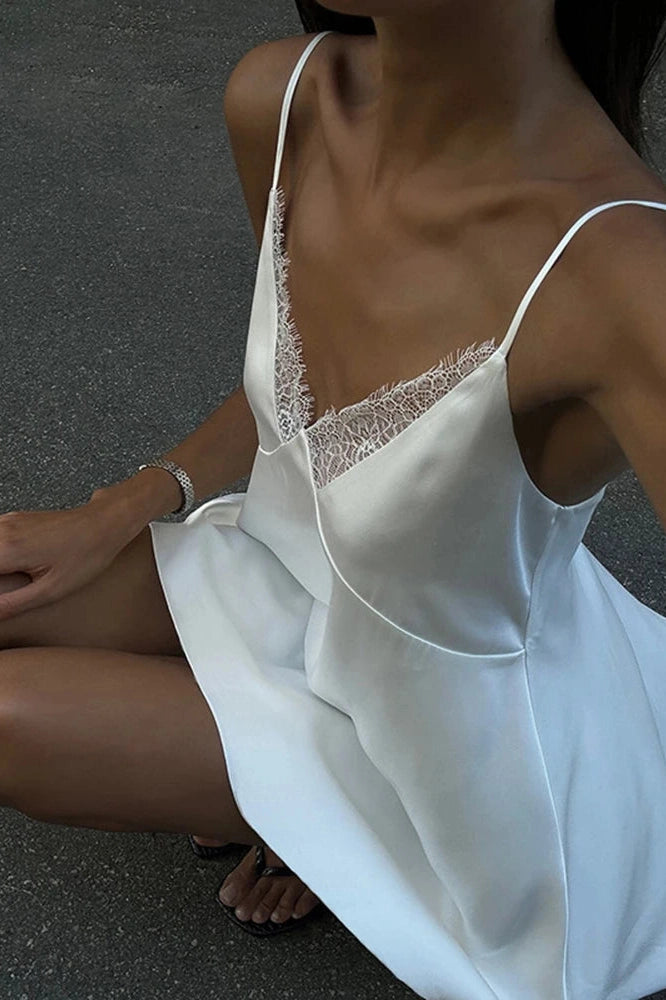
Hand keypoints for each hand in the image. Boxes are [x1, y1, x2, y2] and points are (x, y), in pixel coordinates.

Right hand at [0, 498, 139, 621]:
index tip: (0, 600)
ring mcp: (7, 521)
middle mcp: (3, 531)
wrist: (105, 523)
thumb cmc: (86, 555)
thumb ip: (12, 604)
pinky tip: (7, 567)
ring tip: (6, 582)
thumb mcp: (51, 589)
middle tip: (3, 594)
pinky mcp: (14, 519)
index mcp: (7, 549)